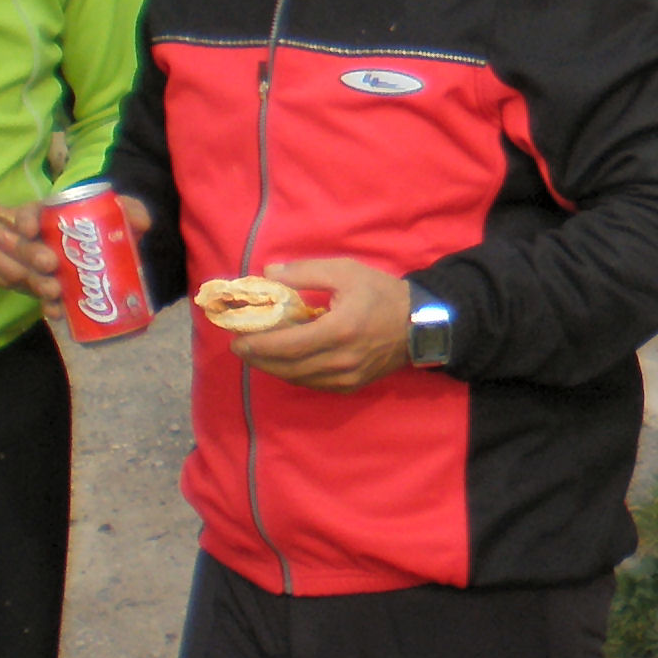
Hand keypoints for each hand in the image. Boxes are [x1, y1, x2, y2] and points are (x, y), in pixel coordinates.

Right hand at [0, 192, 149, 305]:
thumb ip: (131, 211)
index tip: (30, 229)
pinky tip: (57, 312)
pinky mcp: (45, 292)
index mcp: (46, 218)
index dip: (24, 220)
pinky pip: (40, 300)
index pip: (26, 214)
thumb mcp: (119, 213)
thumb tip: (142, 223)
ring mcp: (34, 269)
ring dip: (36, 283)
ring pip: (22, 275)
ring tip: (53, 291)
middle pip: (21, 248)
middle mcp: (34, 243)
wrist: (111, 253)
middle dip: (30, 255)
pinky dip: (48, 306)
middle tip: (49, 263)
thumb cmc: (111, 225)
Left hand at [229, 259, 412, 391]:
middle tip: (241, 347)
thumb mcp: (345, 271)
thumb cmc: (381, 294)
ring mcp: (346, 378)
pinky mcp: (351, 387)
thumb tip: (268, 274)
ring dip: (272, 368)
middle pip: (286, 366)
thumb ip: (305, 271)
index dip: (257, 344)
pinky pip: (312, 384)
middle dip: (258, 358)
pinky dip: (293, 374)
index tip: (237, 338)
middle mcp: (340, 359)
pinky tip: (284, 362)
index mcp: (338, 330)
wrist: (421, 323)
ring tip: (258, 354)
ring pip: (297, 378)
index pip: (286, 344)